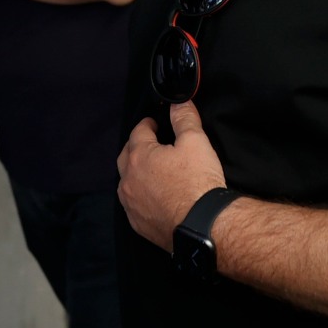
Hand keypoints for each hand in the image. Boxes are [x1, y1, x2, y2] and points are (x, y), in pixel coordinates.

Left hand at [117, 101, 228, 251]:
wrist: (201, 224)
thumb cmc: (197, 181)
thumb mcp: (196, 141)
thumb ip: (184, 119)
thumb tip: (178, 102)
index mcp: (139, 157)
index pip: (138, 132)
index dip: (148, 124)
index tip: (155, 122)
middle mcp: (128, 180)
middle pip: (126, 156)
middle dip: (136, 146)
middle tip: (150, 142)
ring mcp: (131, 204)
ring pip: (128, 182)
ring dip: (137, 172)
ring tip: (154, 169)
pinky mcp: (138, 223)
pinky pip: (134, 203)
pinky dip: (142, 194)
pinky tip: (156, 195)